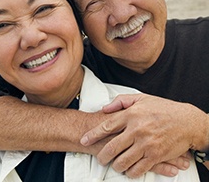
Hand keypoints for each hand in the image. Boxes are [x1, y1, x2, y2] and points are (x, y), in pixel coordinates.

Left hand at [80, 93, 208, 177]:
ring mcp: (146, 144)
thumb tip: (104, 108)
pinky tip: (128, 170)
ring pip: (123, 161)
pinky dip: (130, 172)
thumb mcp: (141, 98)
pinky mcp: (156, 156)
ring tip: (113, 164)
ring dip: (115, 165)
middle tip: (100, 158)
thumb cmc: (162, 108)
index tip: (83, 140)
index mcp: (131, 114)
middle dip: (102, 156)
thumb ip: (120, 101)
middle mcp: (136, 129)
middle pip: (112, 147)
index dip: (92, 135)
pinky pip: (138, 169)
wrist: (187, 121)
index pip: (106, 126)